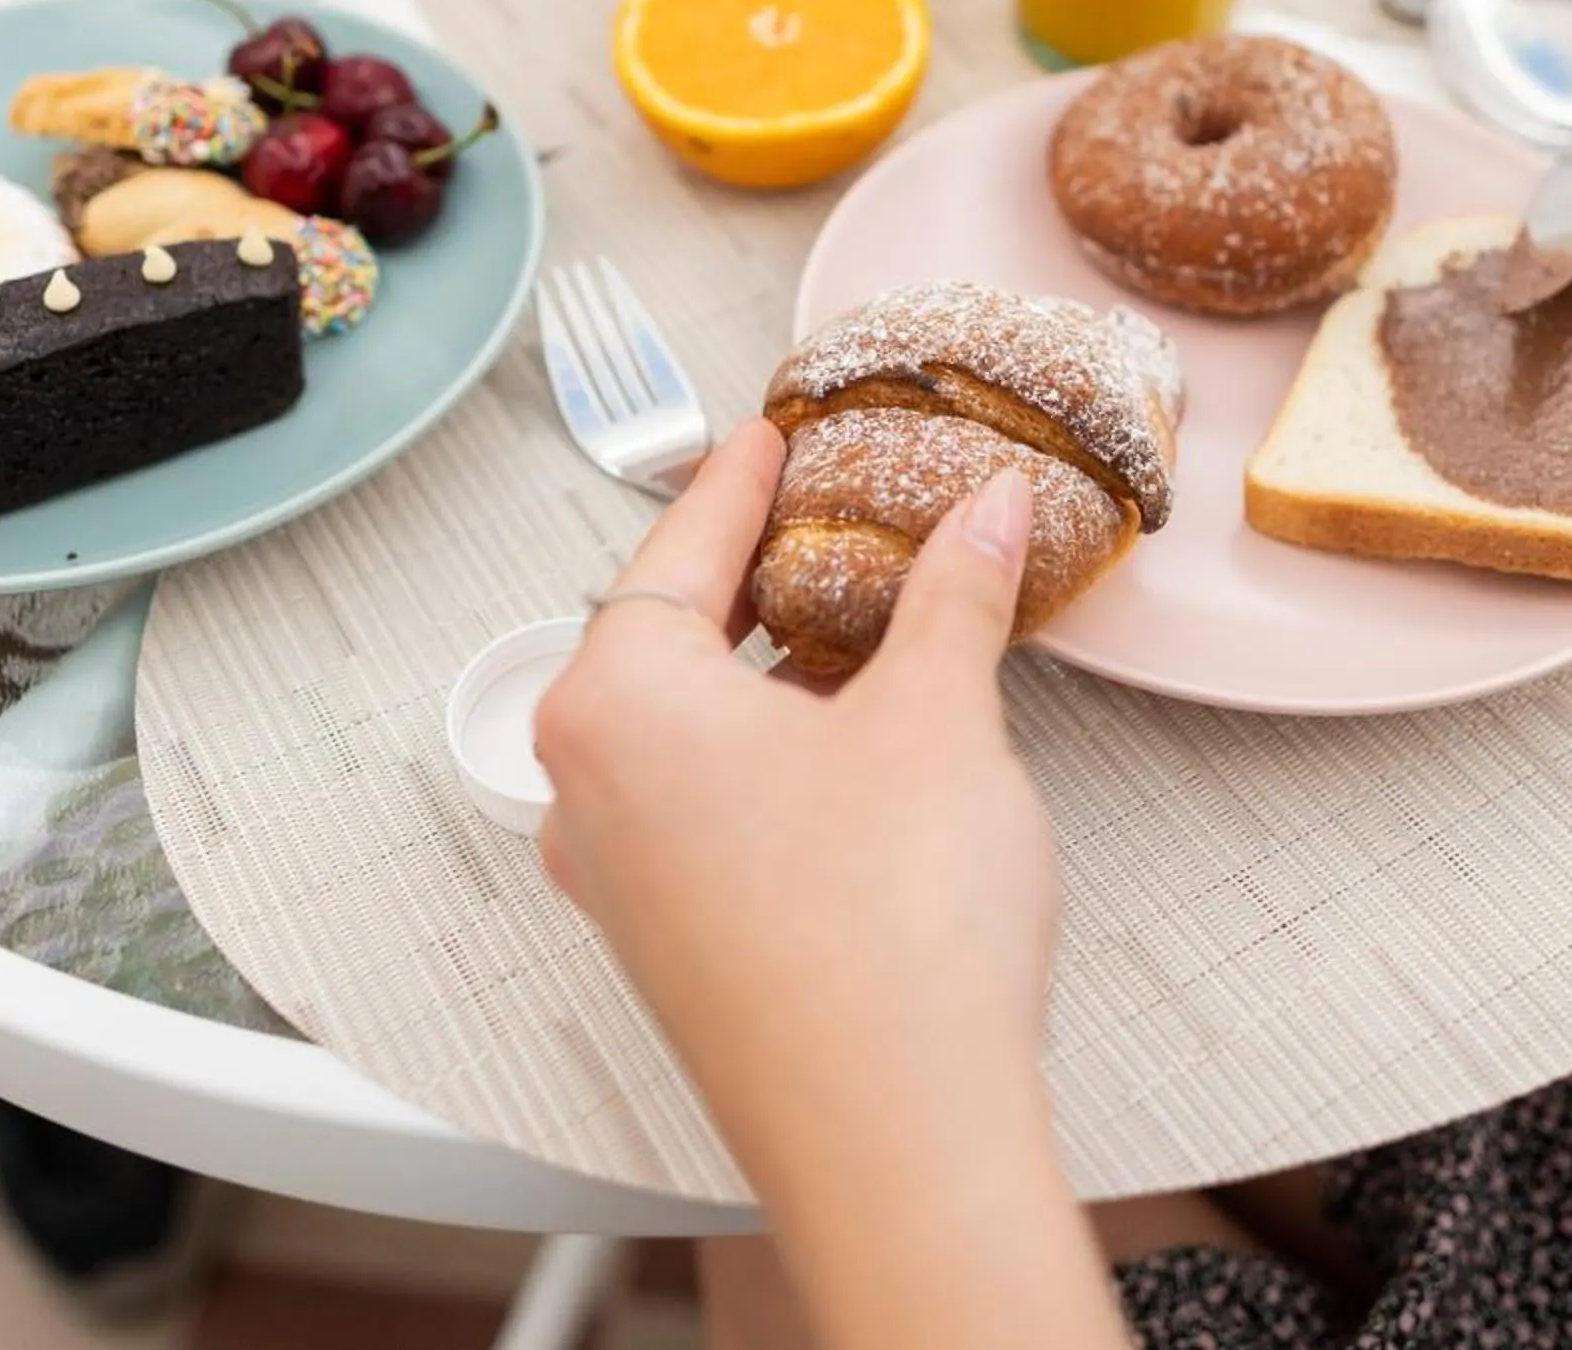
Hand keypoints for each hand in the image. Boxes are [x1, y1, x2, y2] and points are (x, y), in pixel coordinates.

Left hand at [539, 424, 1125, 1349]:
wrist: (896, 1134)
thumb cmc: (892, 929)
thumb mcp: (938, 716)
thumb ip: (954, 595)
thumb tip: (984, 513)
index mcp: (618, 700)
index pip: (678, 548)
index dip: (738, 481)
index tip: (769, 436)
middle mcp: (586, 786)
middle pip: (666, 638)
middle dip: (756, 578)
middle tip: (827, 518)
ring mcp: (617, 879)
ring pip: (683, 731)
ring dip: (767, 674)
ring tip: (861, 632)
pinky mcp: (667, 947)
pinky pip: (698, 809)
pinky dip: (764, 757)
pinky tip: (851, 752)